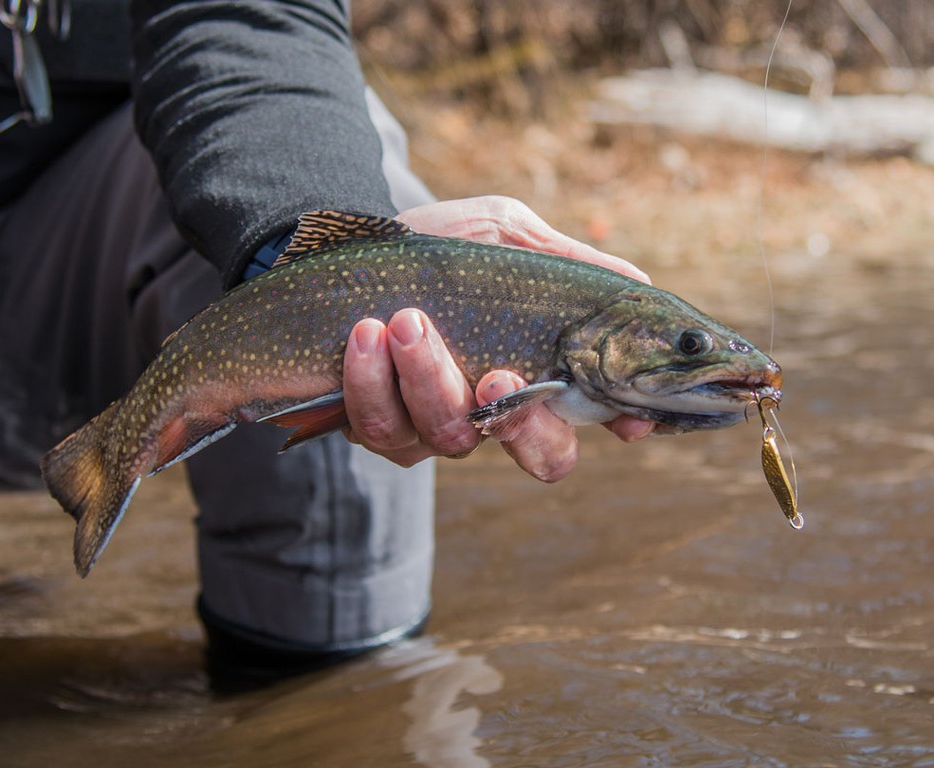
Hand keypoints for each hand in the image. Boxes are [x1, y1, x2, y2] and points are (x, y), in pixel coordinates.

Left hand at [342, 196, 654, 481]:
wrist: (345, 246)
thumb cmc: (435, 245)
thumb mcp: (504, 235)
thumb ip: (565, 263)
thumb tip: (637, 288)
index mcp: (532, 373)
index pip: (589, 416)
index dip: (614, 425)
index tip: (624, 420)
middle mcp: (490, 412)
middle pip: (539, 456)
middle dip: (522, 420)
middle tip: (498, 376)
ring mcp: (433, 426)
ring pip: (450, 436)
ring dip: (430, 379)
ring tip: (406, 320)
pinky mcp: (375, 428)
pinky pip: (382, 426)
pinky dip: (372, 381)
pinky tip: (366, 334)